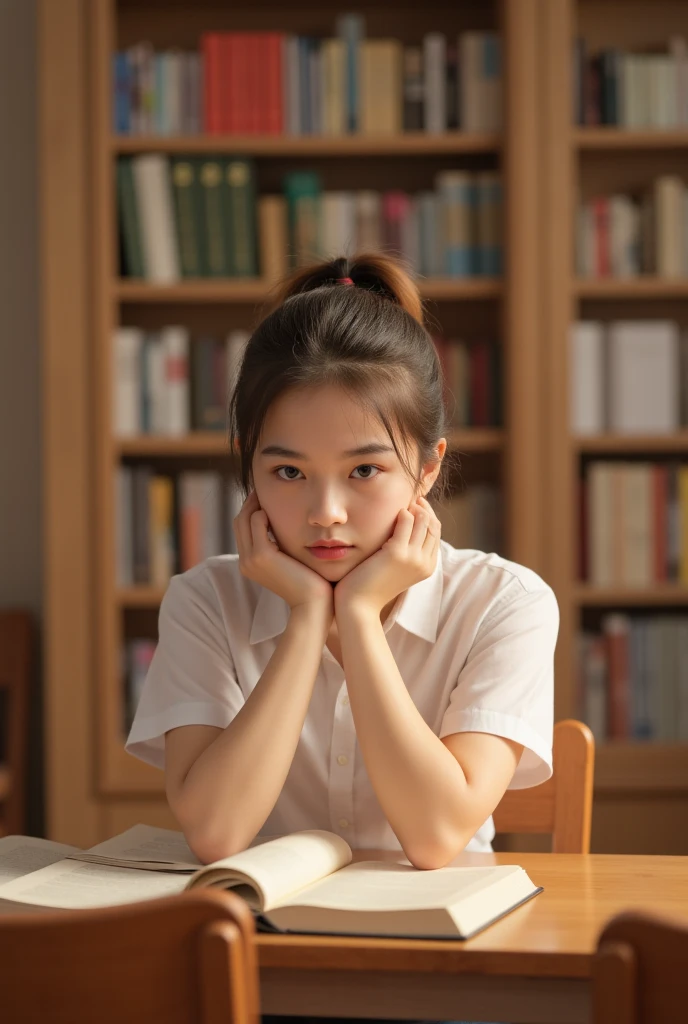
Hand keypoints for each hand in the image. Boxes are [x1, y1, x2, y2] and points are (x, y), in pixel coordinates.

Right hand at [234, 489, 333, 614]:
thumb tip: (291, 527)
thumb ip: (285, 547)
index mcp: (250, 563)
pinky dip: (264, 512)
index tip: (264, 495)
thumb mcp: (293, 562)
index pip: (243, 528)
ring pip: (246, 519)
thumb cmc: (310, 585)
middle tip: (265, 487)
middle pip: (240, 520)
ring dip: (257, 502)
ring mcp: (251, 559)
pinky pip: (257, 524)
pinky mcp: (261, 556)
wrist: (314, 605)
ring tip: (271, 490)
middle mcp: (246, 561)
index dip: (252, 509)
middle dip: (251, 501)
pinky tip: (277, 505)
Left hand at [333, 496, 440, 615]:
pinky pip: (406, 522)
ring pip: (423, 521)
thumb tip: (404, 529)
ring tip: (403, 501)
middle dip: (425, 509)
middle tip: (414, 498)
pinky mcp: (397, 553)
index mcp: (427, 567)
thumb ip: (404, 551)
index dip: (429, 516)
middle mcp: (424, 563)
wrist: (358, 606)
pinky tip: (394, 510)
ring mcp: (413, 558)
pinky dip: (402, 512)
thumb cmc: (371, 585)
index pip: (436, 534)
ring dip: (415, 507)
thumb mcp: (395, 568)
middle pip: (433, 526)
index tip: (418, 505)